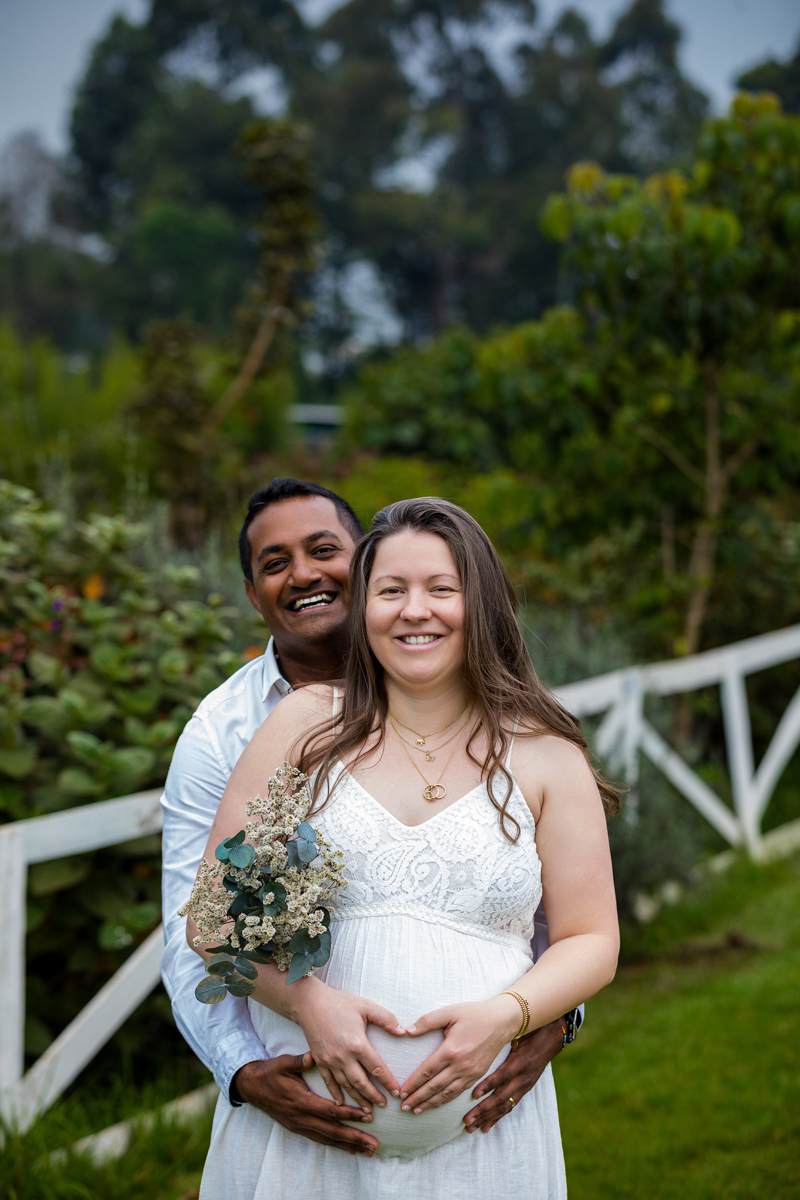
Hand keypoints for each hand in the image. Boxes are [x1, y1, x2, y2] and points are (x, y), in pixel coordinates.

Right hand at [233, 1054, 378, 1155]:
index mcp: (301, 1102)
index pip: (329, 1111)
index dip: (349, 1114)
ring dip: (349, 1146)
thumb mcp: (283, 1063)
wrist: (253, 1088)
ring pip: (328, 1139)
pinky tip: (350, 1149)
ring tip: (368, 1151)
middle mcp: (302, 1118)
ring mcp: (300, 1126)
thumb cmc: (270, 1073)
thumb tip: (313, 1056)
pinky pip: (321, 1139)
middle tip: (374, 1145)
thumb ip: (299, 1061)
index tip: (367, 1115)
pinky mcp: (299, 1129)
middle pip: (332, 1131)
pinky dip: (337, 1145)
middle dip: (355, 1138)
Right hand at [296, 982, 405, 1110]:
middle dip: (374, 1096)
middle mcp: (343, 1057)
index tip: (396, 1092)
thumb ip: (386, 1019)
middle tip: (384, 1106)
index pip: (377, 1068)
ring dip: (358, 1099)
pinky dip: (335, 1094)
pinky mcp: (320, 1061)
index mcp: (357, 1044)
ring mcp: (330, 1061)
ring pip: (346, 1086)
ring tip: (367, 1110)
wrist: (310, 1003)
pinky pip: (329, 1082)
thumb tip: (403, 1032)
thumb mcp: (366, 1006)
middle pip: (362, 1083)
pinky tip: (341, 1103)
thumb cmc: (340, 1003)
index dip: (388, 1082)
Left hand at [399, 997, 519, 1114]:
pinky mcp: (478, 1076)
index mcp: (451, 1050)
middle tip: (404, 1107)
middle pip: (434, 1087)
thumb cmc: (474, 1014)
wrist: (502, 1021)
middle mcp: (460, 1066)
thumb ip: (427, 1021)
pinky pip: (459, 1092)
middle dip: (417, 1098)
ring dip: (430, 1103)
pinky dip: (446, 1100)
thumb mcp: (450, 1012)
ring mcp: (470, 1073)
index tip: (401, 1093)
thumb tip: (407, 1031)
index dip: (412, 1084)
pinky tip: (437, 1104)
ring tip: (417, 1110)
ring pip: (446, 1094)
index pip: (426, 1072)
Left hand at [464, 1019, 563, 1133]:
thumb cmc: (531, 1030)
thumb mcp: (519, 1031)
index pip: (504, 1076)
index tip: (474, 1094)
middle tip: (467, 1120)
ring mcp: (525, 1085)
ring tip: (472, 1127)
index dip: (489, 1085)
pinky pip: (511, 1106)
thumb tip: (480, 1037)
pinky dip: (497, 1118)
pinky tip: (486, 1128)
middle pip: (503, 1097)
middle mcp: (524, 1076)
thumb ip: (503, 1037)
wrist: (552, 1036)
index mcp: (521, 1061)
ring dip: (488, 1118)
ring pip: (505, 1106)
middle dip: (483, 1110)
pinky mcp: (525, 1089)